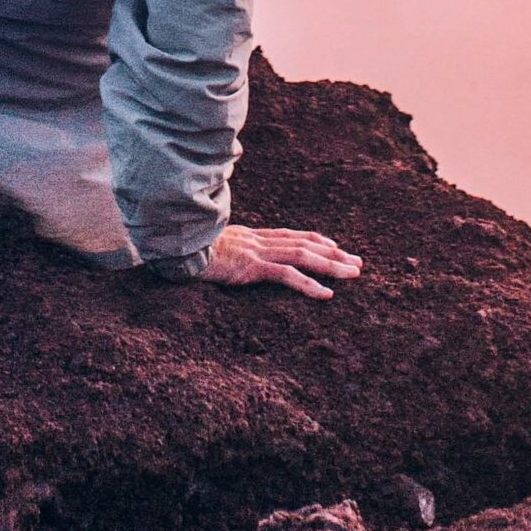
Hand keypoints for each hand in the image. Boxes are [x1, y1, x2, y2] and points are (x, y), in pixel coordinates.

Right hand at [197, 225, 362, 298]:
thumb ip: (225, 250)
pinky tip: (326, 295)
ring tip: (354, 274)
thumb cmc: (185, 250)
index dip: (315, 240)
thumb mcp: (210, 248)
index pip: (290, 235)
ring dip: (331, 265)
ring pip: (302, 256)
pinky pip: (285, 275)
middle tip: (358, 263)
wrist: (171, 246)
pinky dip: (309, 284)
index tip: (335, 246)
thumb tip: (228, 257)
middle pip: (304, 243)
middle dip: (334, 254)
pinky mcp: (249, 266)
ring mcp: (255, 251)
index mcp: (250, 236)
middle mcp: (257, 240)